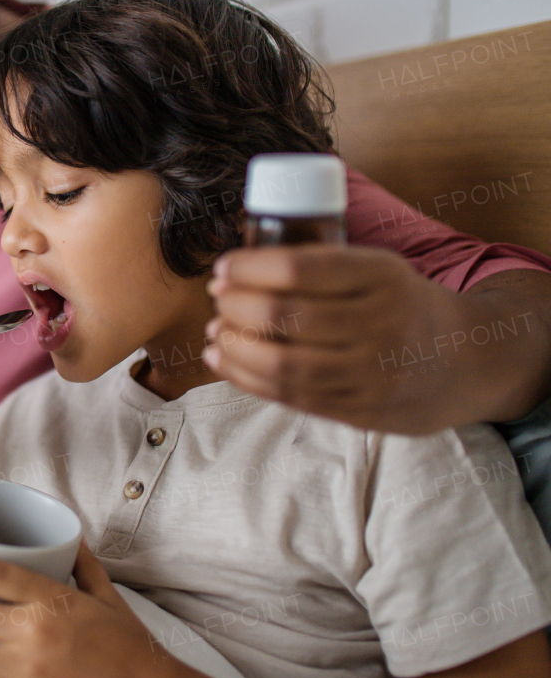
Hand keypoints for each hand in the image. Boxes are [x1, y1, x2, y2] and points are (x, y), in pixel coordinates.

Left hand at [203, 244, 470, 433]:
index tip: (223, 267)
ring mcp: (371, 372)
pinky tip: (224, 359)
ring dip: (235, 346)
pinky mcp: (360, 410)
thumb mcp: (377, 269)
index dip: (249, 268)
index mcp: (382, 277)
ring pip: (282, 362)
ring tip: (215, 331)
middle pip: (284, 316)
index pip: (299, 270)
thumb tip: (236, 269)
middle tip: (218, 297)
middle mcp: (380, 324)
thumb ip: (321, 267)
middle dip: (236, 306)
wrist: (462, 361)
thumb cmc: (398, 304)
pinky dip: (246, 377)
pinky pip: (290, 395)